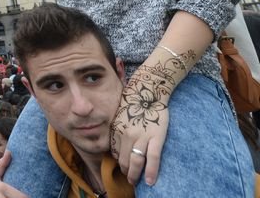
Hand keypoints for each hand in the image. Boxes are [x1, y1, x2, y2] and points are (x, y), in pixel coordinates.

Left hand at [110, 70, 170, 185]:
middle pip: (124, 160)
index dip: (119, 163)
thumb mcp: (119, 116)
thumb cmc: (134, 102)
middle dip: (126, 172)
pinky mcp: (156, 137)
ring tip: (135, 182)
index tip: (122, 169)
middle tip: (129, 180)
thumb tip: (117, 149)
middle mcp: (126, 135)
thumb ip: (118, 131)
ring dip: (135, 175)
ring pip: (136, 162)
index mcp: (116, 130)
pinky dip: (150, 172)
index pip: (115, 153)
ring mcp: (141, 137)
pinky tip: (149, 181)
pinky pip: (152, 159)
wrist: (148, 90)